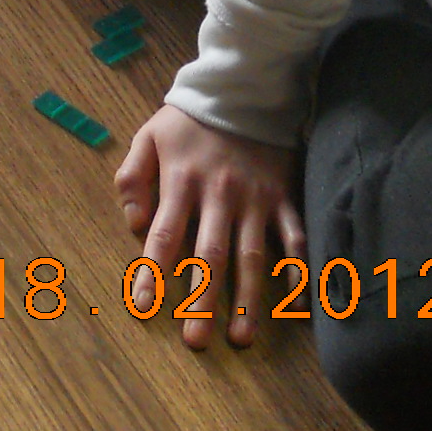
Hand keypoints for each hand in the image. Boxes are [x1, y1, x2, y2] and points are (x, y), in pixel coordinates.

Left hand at [114, 104, 305, 350]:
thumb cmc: (188, 120)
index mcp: (181, 182)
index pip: (163, 235)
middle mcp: (219, 196)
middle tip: (197, 341)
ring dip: (248, 300)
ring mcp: (255, 200)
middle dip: (202, 301)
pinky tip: (298, 304)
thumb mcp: (147, 137)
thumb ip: (132, 177)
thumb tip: (133, 224)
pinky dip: (298, 271)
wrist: (243, 88)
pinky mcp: (283, 198)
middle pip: (210, 256)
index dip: (152, 273)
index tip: (144, 308)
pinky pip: (294, 239)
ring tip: (243, 338)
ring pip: (253, 257)